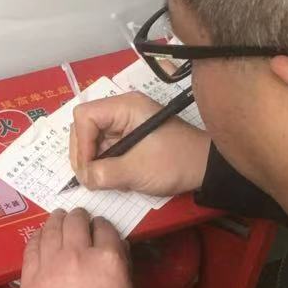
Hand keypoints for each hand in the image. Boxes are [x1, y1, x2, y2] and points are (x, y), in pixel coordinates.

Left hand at [20, 209, 133, 287]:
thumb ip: (121, 264)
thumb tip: (113, 248)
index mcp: (108, 258)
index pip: (105, 227)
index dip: (102, 226)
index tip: (99, 228)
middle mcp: (77, 252)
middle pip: (76, 221)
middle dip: (79, 216)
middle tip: (77, 217)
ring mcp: (50, 262)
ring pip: (52, 228)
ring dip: (57, 220)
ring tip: (58, 217)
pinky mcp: (30, 275)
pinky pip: (32, 246)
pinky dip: (38, 237)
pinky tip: (41, 235)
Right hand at [69, 92, 211, 196]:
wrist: (206, 168)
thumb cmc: (175, 163)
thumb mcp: (137, 171)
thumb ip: (104, 174)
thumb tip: (84, 178)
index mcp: (125, 107)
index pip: (84, 116)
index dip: (81, 143)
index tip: (90, 169)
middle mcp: (121, 111)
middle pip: (84, 127)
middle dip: (84, 154)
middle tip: (92, 178)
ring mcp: (124, 125)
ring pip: (92, 141)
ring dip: (94, 162)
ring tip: (106, 180)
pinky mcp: (128, 139)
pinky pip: (105, 149)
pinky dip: (104, 165)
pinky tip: (115, 178)